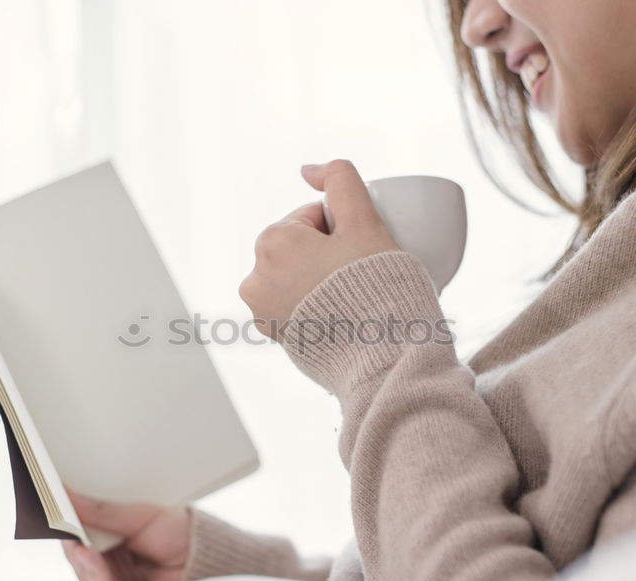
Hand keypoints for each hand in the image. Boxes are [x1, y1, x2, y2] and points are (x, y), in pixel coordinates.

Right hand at [61, 491, 191, 580]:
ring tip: (72, 539)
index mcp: (111, 532)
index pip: (80, 526)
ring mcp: (111, 578)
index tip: (50, 501)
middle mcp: (107, 556)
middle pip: (76, 548)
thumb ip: (103, 511)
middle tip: (53, 518)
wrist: (207, 559)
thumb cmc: (178, 531)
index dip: (65, 516)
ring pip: (83, 569)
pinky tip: (86, 555)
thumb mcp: (140, 514)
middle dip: (66, 535)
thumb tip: (66, 495)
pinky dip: (91, 570)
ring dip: (77, 554)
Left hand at [239, 159, 399, 338]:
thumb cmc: (376, 288)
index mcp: (271, 241)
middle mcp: (255, 277)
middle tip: (360, 277)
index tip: (361, 254)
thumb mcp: (365, 221)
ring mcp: (261, 310)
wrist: (381, 355)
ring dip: (321, 280)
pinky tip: (338, 318)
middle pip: (304, 247)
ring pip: (299, 275)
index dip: (346, 232)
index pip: (315, 219)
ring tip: (350, 300)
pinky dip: (314, 306)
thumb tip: (307, 170)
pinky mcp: (273, 336)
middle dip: (331, 256)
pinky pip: (296, 306)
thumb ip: (341, 180)